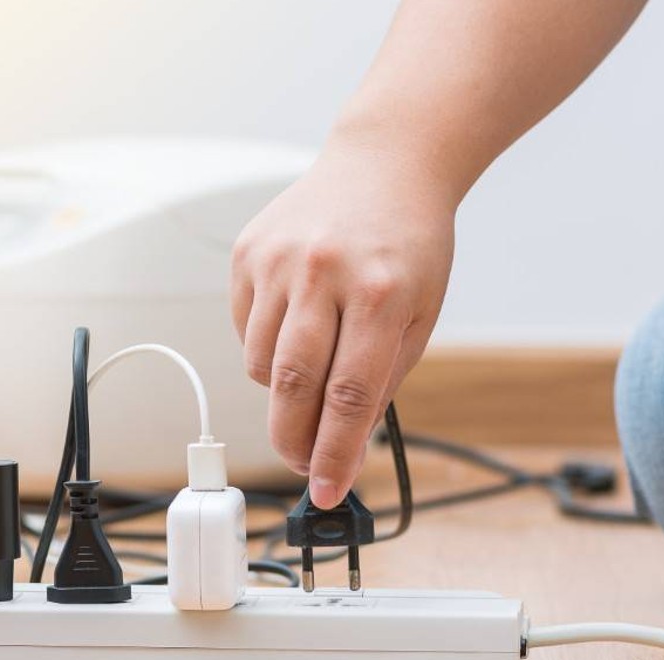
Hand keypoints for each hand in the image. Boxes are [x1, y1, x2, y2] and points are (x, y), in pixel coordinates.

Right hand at [231, 139, 456, 507]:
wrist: (385, 164)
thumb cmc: (410, 245)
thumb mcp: (419, 315)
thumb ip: (381, 381)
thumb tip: (343, 447)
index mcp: (378, 293)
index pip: (348, 396)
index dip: (334, 454)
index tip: (327, 491)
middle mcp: (322, 273)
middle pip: (292, 385)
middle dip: (293, 440)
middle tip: (303, 466)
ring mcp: (279, 260)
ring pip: (261, 363)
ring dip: (282, 390)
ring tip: (312, 372)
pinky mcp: (249, 252)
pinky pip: (245, 328)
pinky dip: (266, 345)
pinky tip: (297, 323)